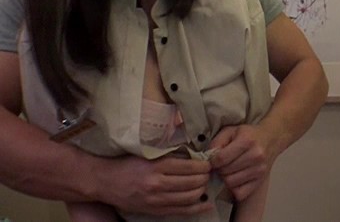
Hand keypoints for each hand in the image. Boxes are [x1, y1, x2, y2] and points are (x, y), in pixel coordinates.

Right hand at [96, 155, 213, 215]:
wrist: (104, 181)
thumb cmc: (126, 164)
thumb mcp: (148, 154)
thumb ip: (169, 155)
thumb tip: (194, 156)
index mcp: (156, 166)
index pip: (190, 167)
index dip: (204, 165)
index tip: (208, 163)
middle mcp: (157, 184)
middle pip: (193, 183)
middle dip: (205, 177)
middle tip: (208, 173)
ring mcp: (156, 200)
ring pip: (190, 197)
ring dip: (202, 190)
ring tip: (204, 184)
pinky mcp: (154, 210)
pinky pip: (181, 211)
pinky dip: (197, 207)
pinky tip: (206, 203)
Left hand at [209, 125, 274, 201]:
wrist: (271, 139)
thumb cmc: (248, 135)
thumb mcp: (230, 131)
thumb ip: (217, 142)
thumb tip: (208, 158)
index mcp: (247, 141)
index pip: (221, 159)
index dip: (212, 161)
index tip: (214, 159)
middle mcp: (255, 156)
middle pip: (225, 172)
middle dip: (219, 169)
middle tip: (222, 165)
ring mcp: (259, 170)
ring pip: (231, 183)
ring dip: (226, 178)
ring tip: (229, 170)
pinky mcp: (260, 180)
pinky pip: (240, 193)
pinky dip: (234, 188)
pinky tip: (236, 178)